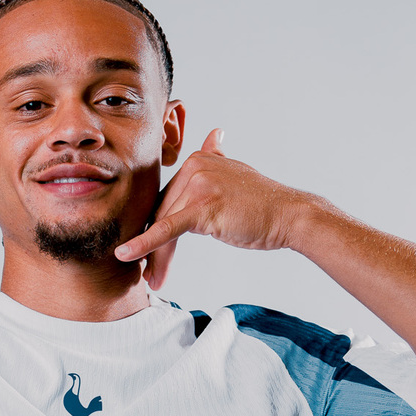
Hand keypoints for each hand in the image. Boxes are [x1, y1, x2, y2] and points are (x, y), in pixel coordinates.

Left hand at [117, 129, 311, 263]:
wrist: (290, 215)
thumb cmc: (263, 203)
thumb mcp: (235, 172)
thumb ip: (218, 157)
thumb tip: (214, 135)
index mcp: (197, 159)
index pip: (167, 200)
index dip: (156, 230)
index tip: (149, 254)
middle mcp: (194, 166)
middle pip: (162, 213)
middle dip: (152, 248)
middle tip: (148, 275)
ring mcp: (198, 184)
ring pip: (164, 225)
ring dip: (156, 257)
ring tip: (153, 281)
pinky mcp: (203, 206)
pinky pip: (168, 228)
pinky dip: (145, 244)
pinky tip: (126, 256)